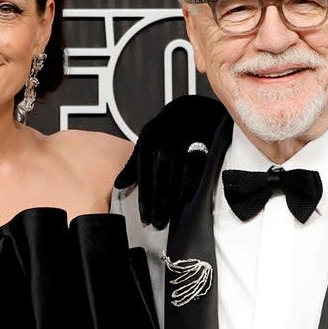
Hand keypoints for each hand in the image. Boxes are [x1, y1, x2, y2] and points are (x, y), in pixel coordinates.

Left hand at [115, 94, 225, 228]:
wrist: (200, 106)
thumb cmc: (172, 126)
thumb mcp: (152, 138)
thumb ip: (136, 160)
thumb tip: (119, 184)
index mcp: (152, 132)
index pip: (144, 168)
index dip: (144, 194)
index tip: (144, 216)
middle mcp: (168, 131)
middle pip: (161, 173)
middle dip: (158, 200)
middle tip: (157, 222)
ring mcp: (189, 132)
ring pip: (179, 170)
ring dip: (175, 197)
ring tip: (172, 217)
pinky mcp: (208, 136)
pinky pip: (200, 164)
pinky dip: (194, 183)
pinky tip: (190, 200)